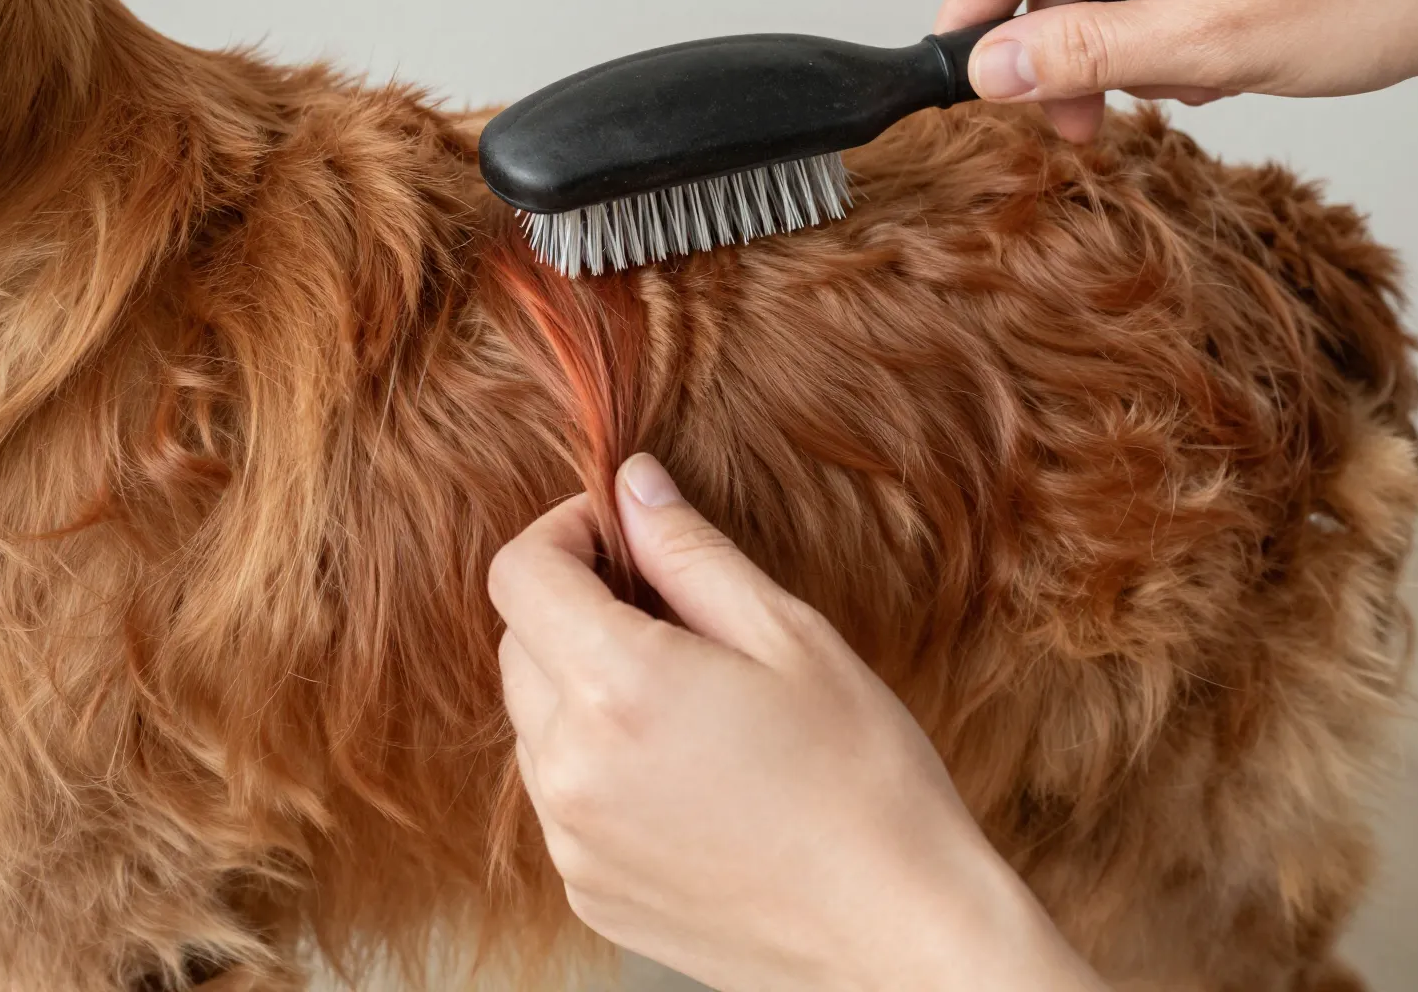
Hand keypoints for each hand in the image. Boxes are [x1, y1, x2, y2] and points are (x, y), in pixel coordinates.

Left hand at [488, 454, 1106, 991]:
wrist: (898, 935)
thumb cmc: (863, 778)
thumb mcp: (789, 635)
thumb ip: (689, 551)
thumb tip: (632, 483)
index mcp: (618, 687)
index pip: (519, 573)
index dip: (563, 530)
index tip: (618, 529)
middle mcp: (570, 768)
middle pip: (519, 642)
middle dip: (576, 603)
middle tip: (670, 607)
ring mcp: (570, 838)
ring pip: (535, 718)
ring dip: (583, 683)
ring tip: (688, 696)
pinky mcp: (585, 887)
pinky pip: (559, 793)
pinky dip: (597, 760)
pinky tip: (684, 767)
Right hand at [936, 0, 1417, 142]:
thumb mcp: (1210, 47)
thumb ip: (1083, 57)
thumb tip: (989, 69)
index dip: (973, 17)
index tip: (957, 82)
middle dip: (1059, 45)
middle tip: (1077, 123)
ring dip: (1113, 35)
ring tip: (1169, 86)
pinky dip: (1154, 7)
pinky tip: (1194, 51)